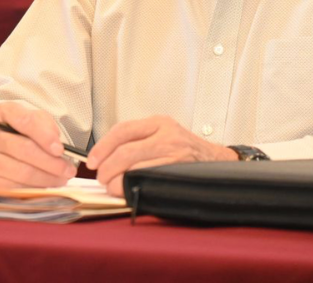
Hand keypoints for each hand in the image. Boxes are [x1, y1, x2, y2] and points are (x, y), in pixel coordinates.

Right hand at [0, 102, 74, 189]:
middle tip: (69, 170)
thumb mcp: (33, 121)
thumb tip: (57, 144)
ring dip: (48, 178)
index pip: (24, 121)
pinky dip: (36, 188)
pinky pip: (17, 188)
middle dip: (52, 162)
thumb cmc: (20, 134)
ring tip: (61, 178)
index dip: (44, 135)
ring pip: (23, 172)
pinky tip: (45, 184)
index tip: (60, 149)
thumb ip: (46, 125)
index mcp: (3, 113)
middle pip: (25, 149)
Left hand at [86, 115, 237, 195]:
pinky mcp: (182, 171)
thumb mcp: (163, 135)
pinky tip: (128, 191)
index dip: (103, 146)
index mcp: (158, 123)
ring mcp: (176, 153)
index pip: (122, 130)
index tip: (92, 160)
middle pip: (126, 150)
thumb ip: (138, 140)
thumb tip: (104, 158)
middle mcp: (167, 135)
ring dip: (118, 181)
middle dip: (108, 167)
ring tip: (112, 187)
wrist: (220, 162)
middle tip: (101, 178)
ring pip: (137, 167)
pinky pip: (151, 179)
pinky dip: (135, 186)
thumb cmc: (186, 151)